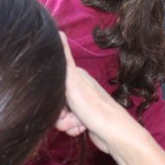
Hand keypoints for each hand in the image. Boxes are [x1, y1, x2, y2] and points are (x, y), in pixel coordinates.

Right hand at [54, 33, 121, 153]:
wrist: (113, 133)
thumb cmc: (93, 107)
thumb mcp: (73, 79)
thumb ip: (64, 58)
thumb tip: (57, 31)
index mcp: (75, 75)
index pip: (52, 83)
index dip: (51, 94)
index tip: (58, 102)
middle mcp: (78, 87)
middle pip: (55, 100)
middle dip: (59, 112)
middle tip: (70, 116)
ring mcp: (81, 103)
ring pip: (60, 114)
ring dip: (66, 122)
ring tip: (78, 122)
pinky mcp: (84, 118)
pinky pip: (69, 124)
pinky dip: (73, 128)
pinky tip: (81, 128)